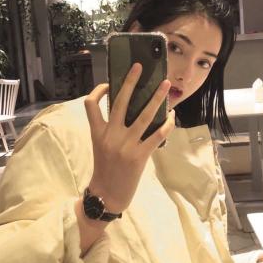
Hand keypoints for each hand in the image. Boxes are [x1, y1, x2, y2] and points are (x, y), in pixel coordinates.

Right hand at [84, 63, 174, 213]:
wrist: (107, 196)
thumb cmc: (105, 169)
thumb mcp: (100, 146)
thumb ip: (109, 129)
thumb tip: (128, 109)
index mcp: (97, 132)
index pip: (91, 104)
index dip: (98, 90)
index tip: (108, 83)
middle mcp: (110, 136)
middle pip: (120, 101)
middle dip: (130, 81)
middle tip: (139, 66)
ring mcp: (126, 145)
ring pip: (144, 115)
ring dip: (157, 98)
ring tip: (166, 85)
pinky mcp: (140, 156)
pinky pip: (158, 134)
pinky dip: (167, 123)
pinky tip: (172, 116)